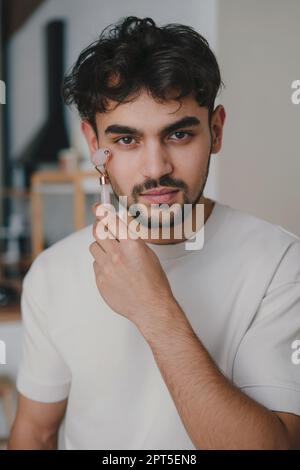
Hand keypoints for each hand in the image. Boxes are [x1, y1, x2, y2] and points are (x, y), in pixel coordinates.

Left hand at [89, 203, 175, 330]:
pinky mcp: (100, 280)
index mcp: (132, 244)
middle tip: (103, 227)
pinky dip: (102, 264)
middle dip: (99, 227)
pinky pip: (96, 265)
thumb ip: (132, 239)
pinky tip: (114, 272)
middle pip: (97, 231)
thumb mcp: (148, 253)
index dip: (101, 210)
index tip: (97, 206)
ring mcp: (106, 268)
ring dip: (100, 247)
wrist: (151, 307)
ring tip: (112, 255)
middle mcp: (117, 254)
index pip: (111, 220)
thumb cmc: (154, 281)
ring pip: (93, 247)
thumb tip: (121, 227)